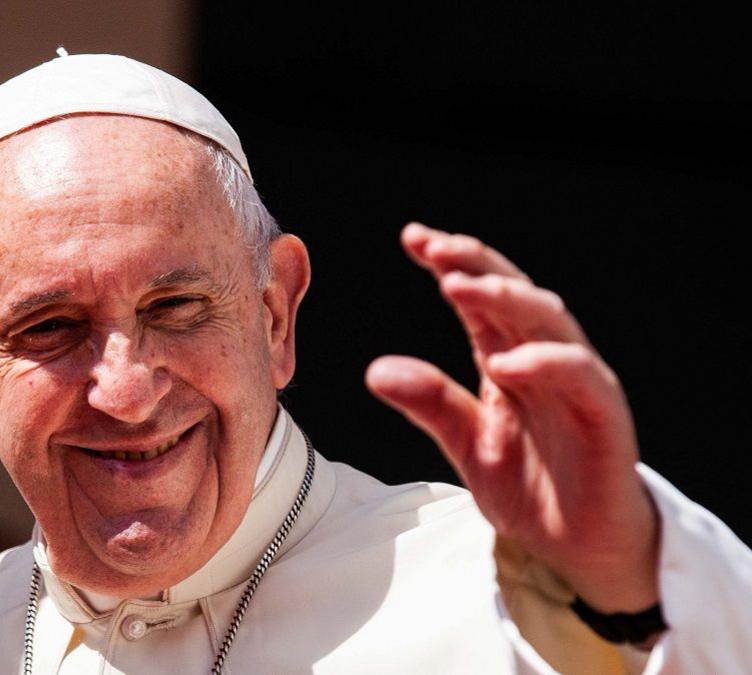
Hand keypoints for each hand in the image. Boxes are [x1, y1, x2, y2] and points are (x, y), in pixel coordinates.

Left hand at [365, 222, 660, 613]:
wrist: (580, 548)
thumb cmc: (531, 486)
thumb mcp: (465, 442)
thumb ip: (428, 403)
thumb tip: (376, 370)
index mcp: (509, 360)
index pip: (481, 299)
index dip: (453, 263)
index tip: (414, 238)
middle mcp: (544, 362)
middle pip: (515, 295)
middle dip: (475, 265)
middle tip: (434, 247)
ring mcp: (578, 386)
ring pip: (549, 323)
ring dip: (505, 298)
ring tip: (459, 287)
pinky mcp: (605, 418)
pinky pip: (581, 378)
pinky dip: (545, 363)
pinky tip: (506, 362)